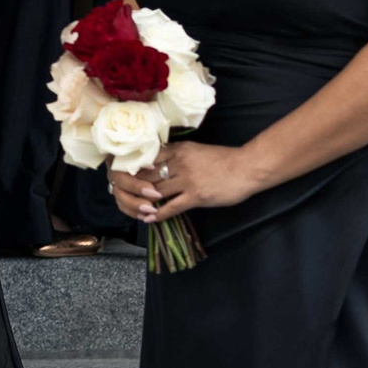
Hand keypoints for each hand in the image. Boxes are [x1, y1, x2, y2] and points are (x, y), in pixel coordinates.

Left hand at [108, 141, 261, 223]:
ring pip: (156, 191)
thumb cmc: (223, 159)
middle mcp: (178, 163)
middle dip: (131, 185)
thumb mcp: (195, 150)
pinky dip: (158, 213)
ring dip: (142, 201)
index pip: (147, 157)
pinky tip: (149, 218)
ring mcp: (187, 180)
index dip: (132, 166)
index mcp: (177, 150)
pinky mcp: (196, 196)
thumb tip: (158, 161)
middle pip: (147, 174)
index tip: (120, 173)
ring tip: (132, 208)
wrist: (248, 167)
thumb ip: (177, 155)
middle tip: (120, 193)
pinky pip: (172, 206)